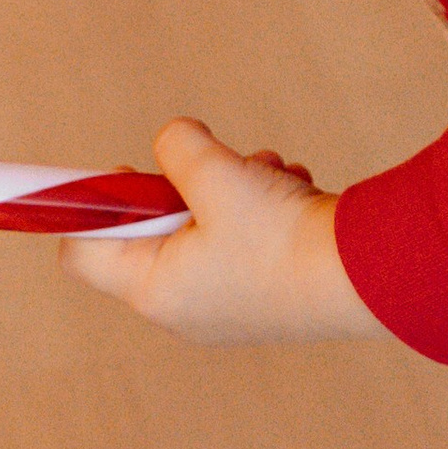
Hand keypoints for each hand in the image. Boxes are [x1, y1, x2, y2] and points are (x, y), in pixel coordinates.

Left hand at [63, 118, 386, 343]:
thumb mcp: (217, 173)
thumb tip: (173, 141)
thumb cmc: (283, 237)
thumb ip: (177, 147)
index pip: (81, 252)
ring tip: (266, 176)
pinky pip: (237, 237)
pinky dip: (259, 204)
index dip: (92, 206)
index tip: (129, 174)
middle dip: (181, 184)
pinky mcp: (260, 294)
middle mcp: (183, 307)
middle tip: (213, 170)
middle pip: (147, 230)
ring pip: (200, 224)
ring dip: (229, 186)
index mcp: (155, 290)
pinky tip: (291, 194)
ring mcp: (223, 304)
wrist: (366, 275)